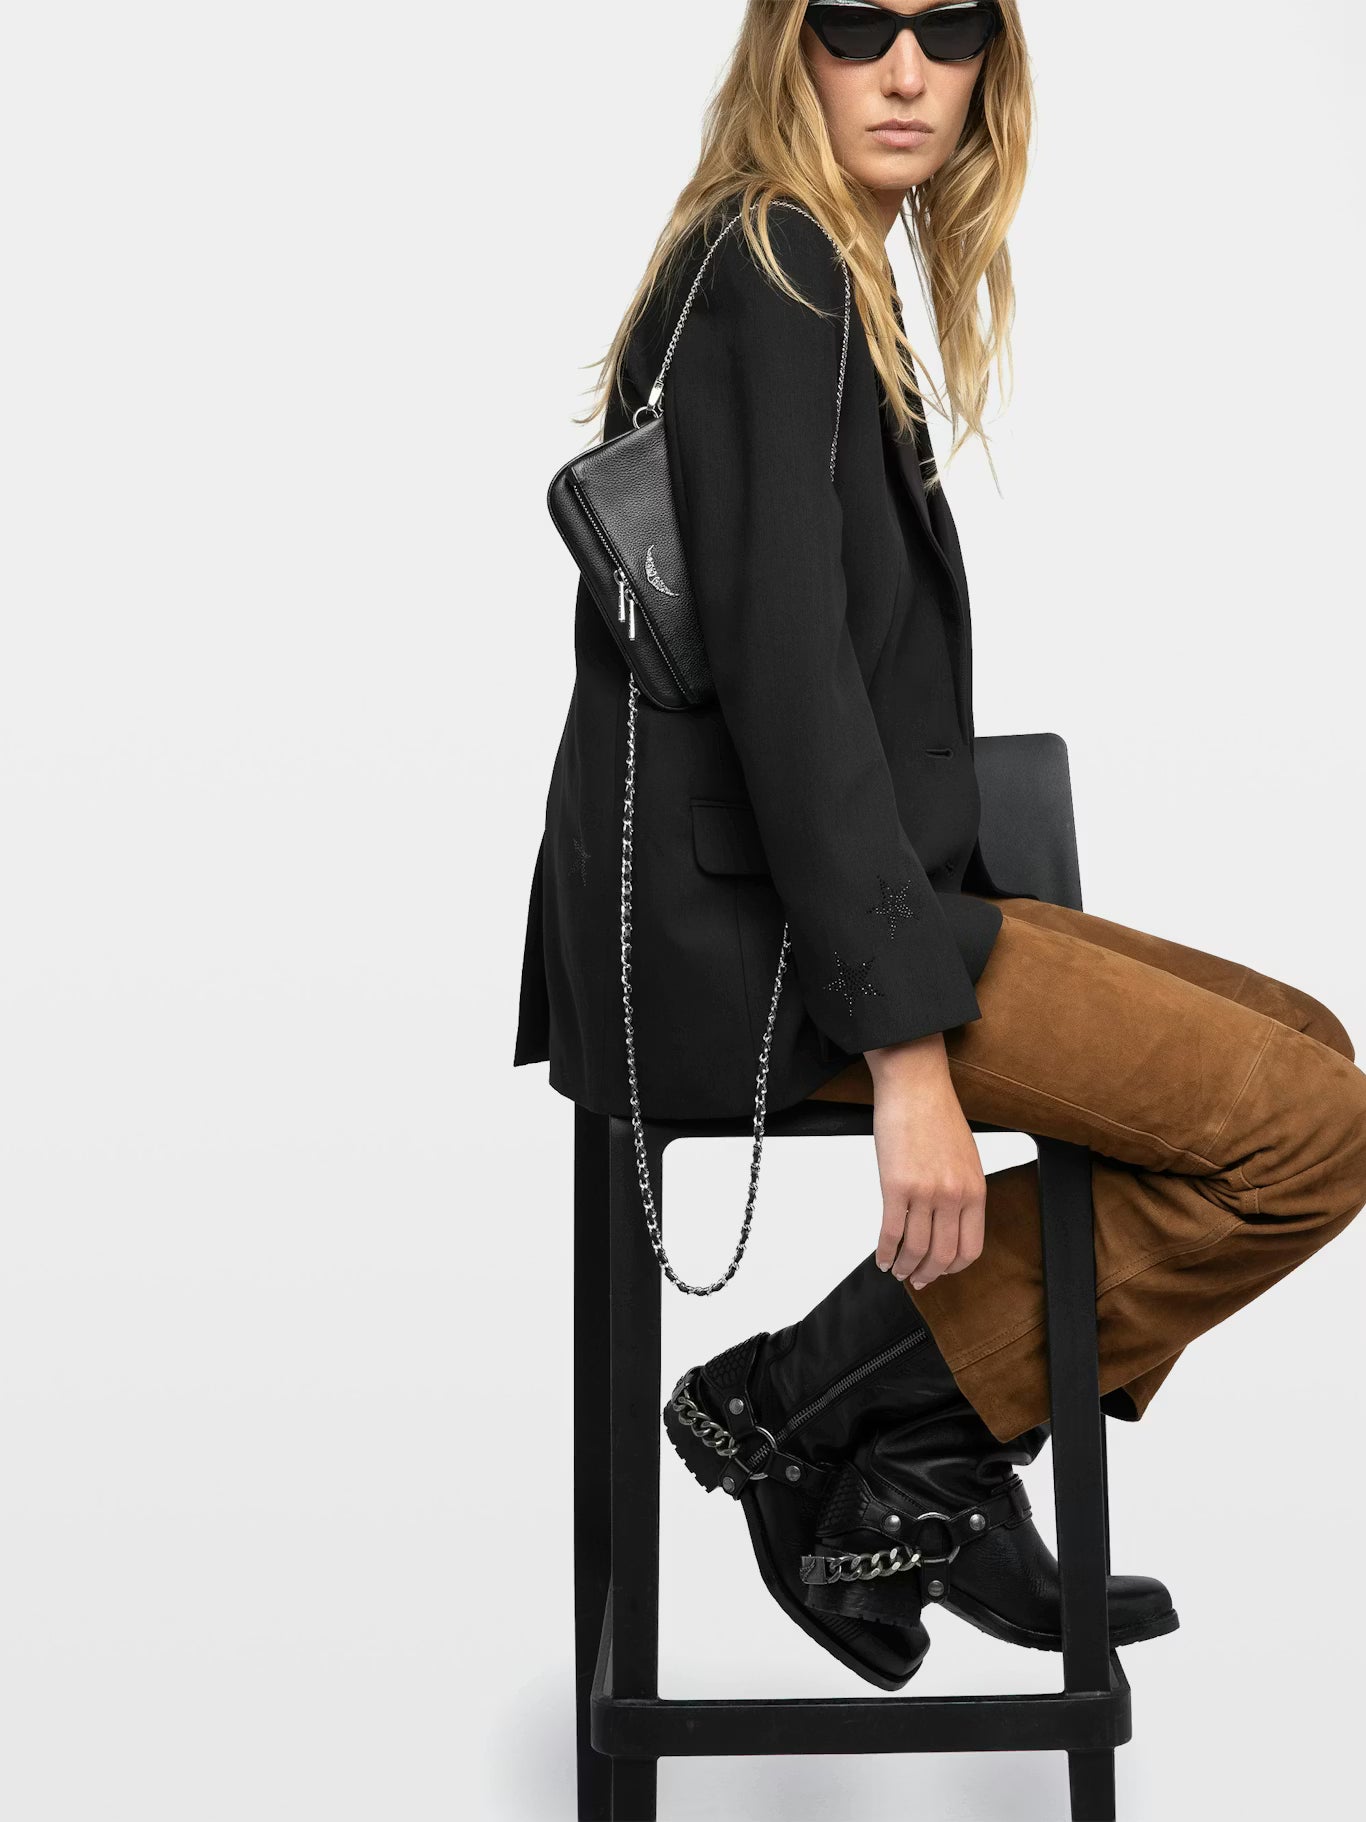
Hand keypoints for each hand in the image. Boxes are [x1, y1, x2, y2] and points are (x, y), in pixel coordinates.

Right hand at [864, 1033, 985, 1287]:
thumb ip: (962, 1193)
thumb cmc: (937, 1115)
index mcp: (975, 1191)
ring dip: (904, 1267)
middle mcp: (953, 1196)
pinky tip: (881, 1258)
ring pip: (916, 1249)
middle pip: (942, 1256)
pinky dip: (885, 1252)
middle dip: (927, 1275)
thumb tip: (949, 1225)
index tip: (940, 1272)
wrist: (915, 1085)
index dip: (953, 1268)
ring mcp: (925, 1192)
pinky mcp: (895, 1185)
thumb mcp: (965, 1159)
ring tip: (896, 1270)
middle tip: (915, 1280)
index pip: (970, 1249)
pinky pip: (891, 1232)